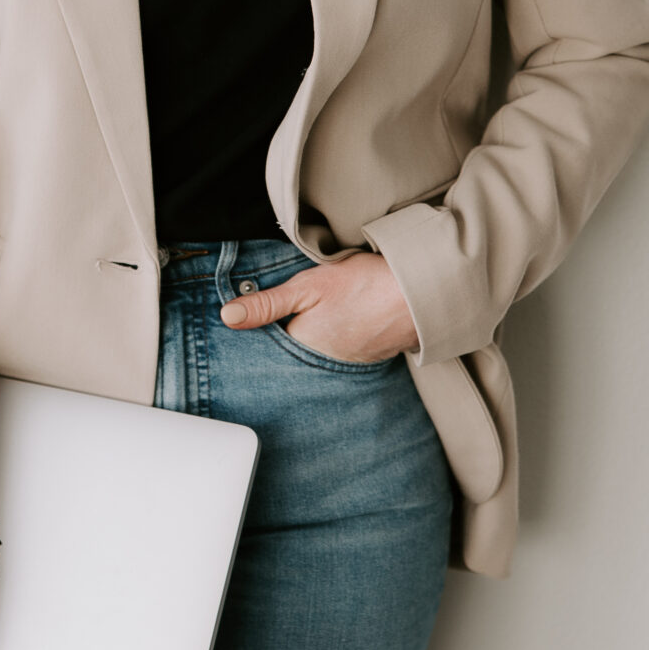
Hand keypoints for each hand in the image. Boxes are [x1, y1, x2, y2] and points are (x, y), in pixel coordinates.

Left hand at [218, 250, 418, 363]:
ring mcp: (353, 362)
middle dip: (294, 333)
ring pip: (323, 350)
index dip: (267, 327)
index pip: (272, 344)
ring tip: (331, 312)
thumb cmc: (363, 285)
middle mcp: (326, 364)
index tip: (267, 315)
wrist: (422, 293)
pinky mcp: (374, 356)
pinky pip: (348, 350)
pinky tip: (350, 318)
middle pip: (298, 350)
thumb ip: (267, 304)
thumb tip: (226, 316)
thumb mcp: (307, 286)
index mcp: (304, 347)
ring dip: (321, 335)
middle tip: (307, 309)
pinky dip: (344, 336)